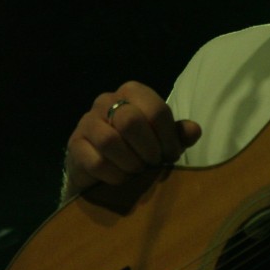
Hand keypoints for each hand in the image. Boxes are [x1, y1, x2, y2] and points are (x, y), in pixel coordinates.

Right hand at [63, 81, 201, 198]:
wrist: (101, 166)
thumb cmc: (138, 147)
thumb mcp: (162, 139)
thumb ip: (178, 134)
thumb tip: (194, 131)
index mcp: (132, 92)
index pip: (156, 110)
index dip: (167, 137)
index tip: (171, 155)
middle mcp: (106, 100)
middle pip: (130, 121)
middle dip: (147, 149)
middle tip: (153, 163)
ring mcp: (87, 121)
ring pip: (110, 141)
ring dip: (130, 162)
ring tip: (137, 170)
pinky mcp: (75, 144)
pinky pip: (96, 161)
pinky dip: (114, 175)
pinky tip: (121, 177)